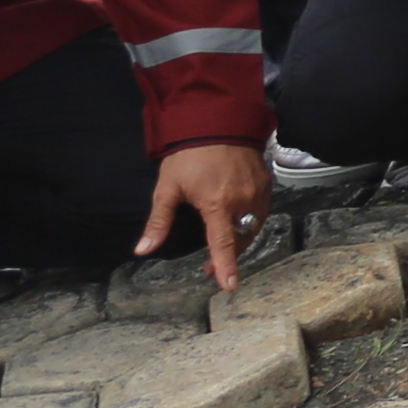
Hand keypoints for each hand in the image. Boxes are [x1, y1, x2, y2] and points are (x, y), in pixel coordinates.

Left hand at [133, 140, 269, 291]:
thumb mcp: (167, 188)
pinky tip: (237, 225)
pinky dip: (249, 224)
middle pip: (239, 240)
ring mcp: (257, 192)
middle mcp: (242, 200)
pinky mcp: (265, 184)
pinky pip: (260, 213)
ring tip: (224, 248)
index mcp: (217, 204)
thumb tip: (142, 251)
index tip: (230, 286)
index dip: (226, 266)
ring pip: (252, 228)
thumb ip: (158, 222)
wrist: (217, 121)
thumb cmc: (188, 155)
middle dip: (227, 256)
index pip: (223, 243)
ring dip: (239, 241)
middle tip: (210, 267)